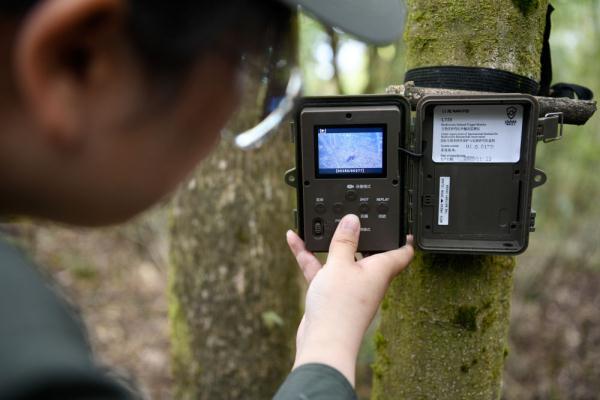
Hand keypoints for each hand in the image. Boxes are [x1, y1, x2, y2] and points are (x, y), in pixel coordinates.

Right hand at [286, 214, 413, 385]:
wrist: (323, 343)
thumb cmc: (340, 308)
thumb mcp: (340, 264)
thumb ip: (345, 241)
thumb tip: (353, 220)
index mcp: (379, 270)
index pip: (401, 253)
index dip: (404, 239)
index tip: (403, 227)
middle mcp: (367, 279)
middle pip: (367, 252)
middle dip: (360, 236)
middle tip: (356, 218)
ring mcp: (348, 287)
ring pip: (340, 259)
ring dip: (328, 243)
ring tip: (318, 224)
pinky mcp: (330, 294)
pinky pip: (321, 269)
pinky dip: (309, 255)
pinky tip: (294, 240)